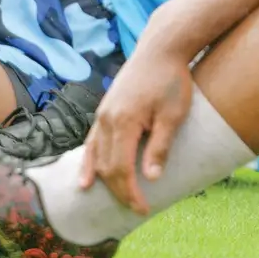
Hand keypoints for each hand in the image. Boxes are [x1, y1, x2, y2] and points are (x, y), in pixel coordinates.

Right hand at [77, 48, 194, 214]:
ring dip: (104, 180)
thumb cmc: (171, 80)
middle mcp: (107, 119)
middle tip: (136, 208)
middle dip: (119, 191)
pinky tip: (85, 179)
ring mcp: (102, 114)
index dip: (129, 192)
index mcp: (123, 122)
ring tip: (114, 199)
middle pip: (106, 166)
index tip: (142, 208)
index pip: (120, 168)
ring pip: (96, 156)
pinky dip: (89, 162)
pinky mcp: (104, 110)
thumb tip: (151, 178)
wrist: (160, 49)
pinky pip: (92, 142)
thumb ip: (160, 147)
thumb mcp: (172, 115)